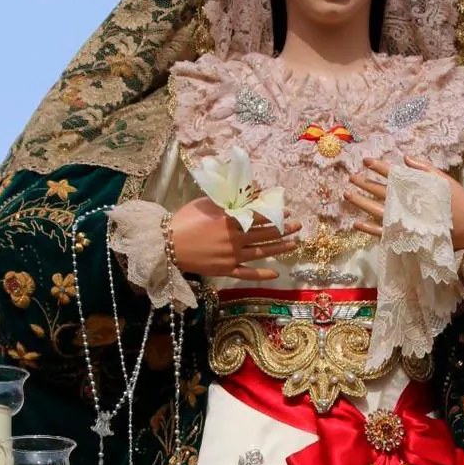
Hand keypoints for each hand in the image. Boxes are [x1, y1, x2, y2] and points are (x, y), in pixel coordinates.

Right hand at [168, 197, 298, 280]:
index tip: (287, 212)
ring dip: (279, 249)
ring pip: (261, 253)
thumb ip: (227, 198)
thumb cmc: (184, 220)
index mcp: (230, 220)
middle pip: (265, 234)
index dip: (275, 215)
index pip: (259, 217)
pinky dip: (262, 274)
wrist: (166, 244)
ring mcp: (231, 256)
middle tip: (297, 227)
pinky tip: (276, 273)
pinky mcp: (225, 269)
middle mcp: (234, 239)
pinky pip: (247, 273)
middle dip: (283, 230)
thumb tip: (249, 190)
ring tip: (293, 245)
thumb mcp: (206, 203)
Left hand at [344, 158, 463, 249]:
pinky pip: (382, 233)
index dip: (379, 167)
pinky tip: (356, 223)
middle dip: (364, 183)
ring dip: (360, 202)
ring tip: (346, 194)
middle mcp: (406, 205)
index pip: (392, 175)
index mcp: (415, 189)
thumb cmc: (459, 204)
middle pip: (380, 192)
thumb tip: (404, 157)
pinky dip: (368, 229)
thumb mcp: (445, 181)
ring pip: (375, 210)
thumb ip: (424, 169)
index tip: (365, 160)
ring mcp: (402, 222)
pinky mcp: (403, 237)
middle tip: (351, 176)